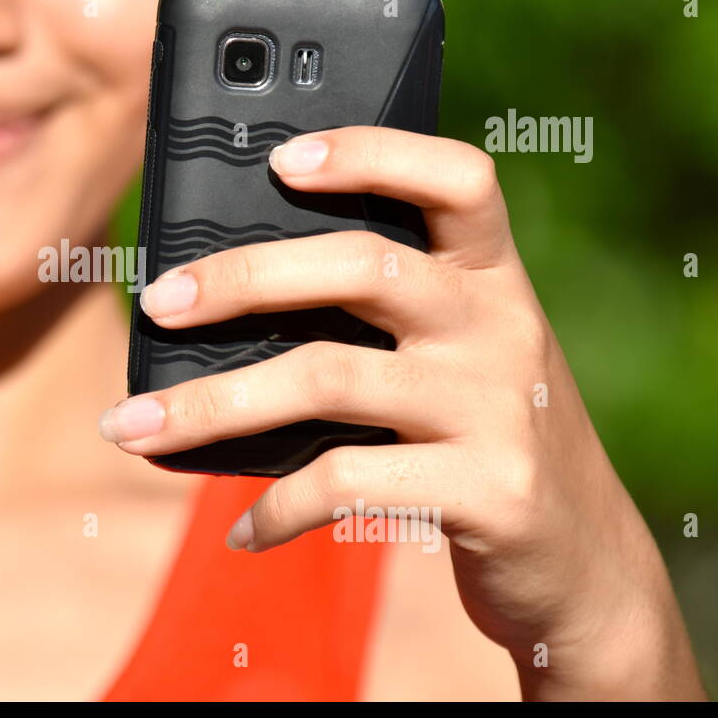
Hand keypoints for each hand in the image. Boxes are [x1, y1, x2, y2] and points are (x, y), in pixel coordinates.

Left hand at [99, 126, 705, 699]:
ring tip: (133, 428)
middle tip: (158, 301)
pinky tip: (239, 532)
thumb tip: (217, 300)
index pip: (456, 178)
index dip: (371, 152)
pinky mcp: (489, 491)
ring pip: (329, 377)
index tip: (279, 157)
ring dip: (212, 404)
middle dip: (243, 279)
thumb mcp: (455, 361)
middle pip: (363, 267)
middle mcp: (501, 328)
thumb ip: (380, 323)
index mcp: (492, 279)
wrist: (585, 564)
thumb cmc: (480, 439)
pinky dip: (276, 507)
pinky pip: (346, 482)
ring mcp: (499, 409)